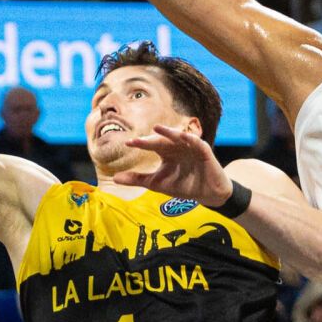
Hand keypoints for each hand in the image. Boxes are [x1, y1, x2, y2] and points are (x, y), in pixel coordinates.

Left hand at [109, 123, 230, 204]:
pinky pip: (197, 142)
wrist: (207, 194)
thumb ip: (138, 179)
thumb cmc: (183, 185)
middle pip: (162, 139)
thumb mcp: (157, 183)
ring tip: (157, 128)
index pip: (152, 144)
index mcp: (166, 151)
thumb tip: (115, 178)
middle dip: (151, 139)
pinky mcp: (204, 151)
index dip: (141, 143)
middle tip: (137, 140)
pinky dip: (190, 138)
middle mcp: (177, 146)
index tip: (127, 143)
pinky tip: (183, 136)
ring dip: (169, 132)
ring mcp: (191, 147)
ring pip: (179, 136)